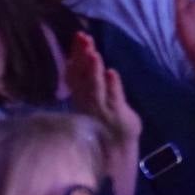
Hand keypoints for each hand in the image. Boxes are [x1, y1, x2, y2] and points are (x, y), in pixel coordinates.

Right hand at [64, 30, 142, 149]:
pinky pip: (114, 102)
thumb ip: (93, 85)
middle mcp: (89, 106)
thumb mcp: (97, 105)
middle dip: (83, 58)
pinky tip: (112, 73)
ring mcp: (103, 113)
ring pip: (95, 89)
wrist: (117, 157)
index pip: (76, 74)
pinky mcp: (119, 120)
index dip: (76, 55)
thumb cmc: (106, 129)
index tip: (78, 36)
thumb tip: (94, 61)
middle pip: (83, 79)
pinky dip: (112, 87)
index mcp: (82, 99)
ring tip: (94, 54)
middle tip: (84, 38)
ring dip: (93, 71)